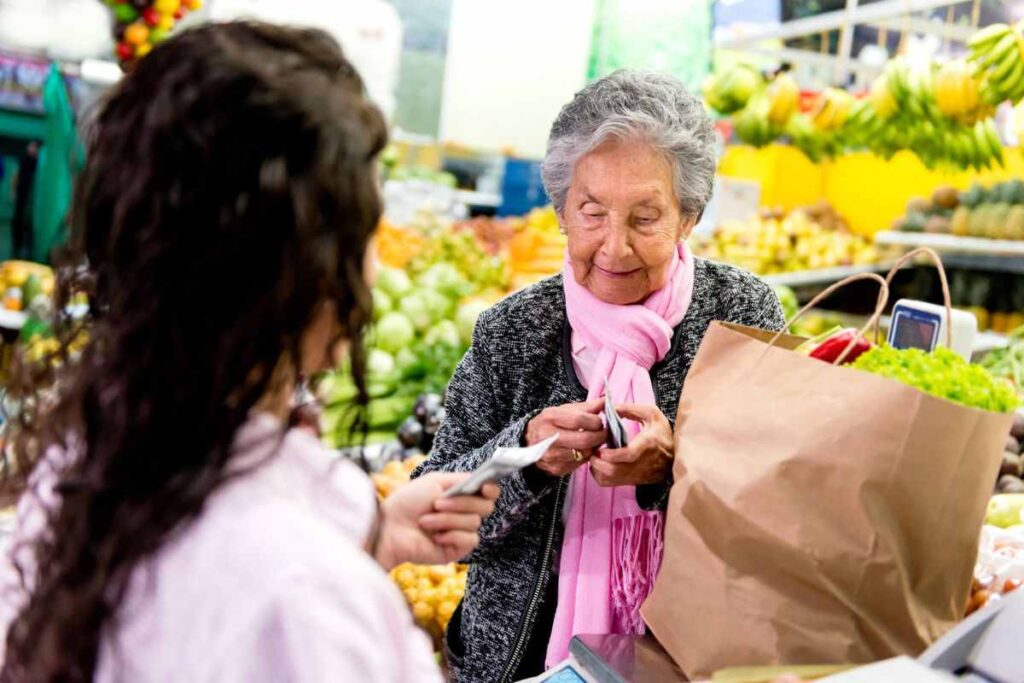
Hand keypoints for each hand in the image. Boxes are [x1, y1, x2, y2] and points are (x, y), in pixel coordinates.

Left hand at [375, 472, 498, 569]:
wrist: (390, 528)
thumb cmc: (408, 502)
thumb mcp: (434, 481)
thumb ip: (462, 479)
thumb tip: (484, 482)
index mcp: (461, 495)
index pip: (489, 493)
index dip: (491, 489)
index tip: (485, 488)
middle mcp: (464, 513)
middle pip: (486, 506)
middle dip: (462, 503)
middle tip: (437, 503)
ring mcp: (462, 532)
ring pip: (474, 522)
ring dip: (447, 519)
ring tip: (425, 521)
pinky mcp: (457, 549)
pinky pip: (470, 539)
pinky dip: (451, 535)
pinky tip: (435, 537)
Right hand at [524, 399, 607, 476]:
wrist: (528, 442)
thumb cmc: (551, 423)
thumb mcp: (564, 410)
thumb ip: (587, 407)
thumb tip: (607, 401)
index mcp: (550, 418)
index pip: (579, 420)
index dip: (595, 421)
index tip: (600, 422)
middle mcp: (548, 437)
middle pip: (584, 439)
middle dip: (600, 436)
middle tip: (604, 433)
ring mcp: (552, 455)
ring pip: (584, 453)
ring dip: (594, 447)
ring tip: (594, 441)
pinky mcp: (556, 468)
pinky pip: (580, 463)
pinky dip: (586, 456)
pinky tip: (584, 449)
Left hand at [590, 403, 672, 486]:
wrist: (676, 455)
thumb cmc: (662, 432)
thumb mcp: (652, 414)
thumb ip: (631, 409)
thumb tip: (611, 408)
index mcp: (649, 444)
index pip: (630, 454)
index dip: (613, 454)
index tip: (601, 450)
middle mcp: (644, 463)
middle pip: (616, 470)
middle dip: (599, 463)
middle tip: (592, 451)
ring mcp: (639, 475)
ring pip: (612, 479)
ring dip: (598, 470)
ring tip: (595, 457)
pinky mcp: (635, 482)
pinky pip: (612, 484)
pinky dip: (601, 476)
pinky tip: (600, 465)